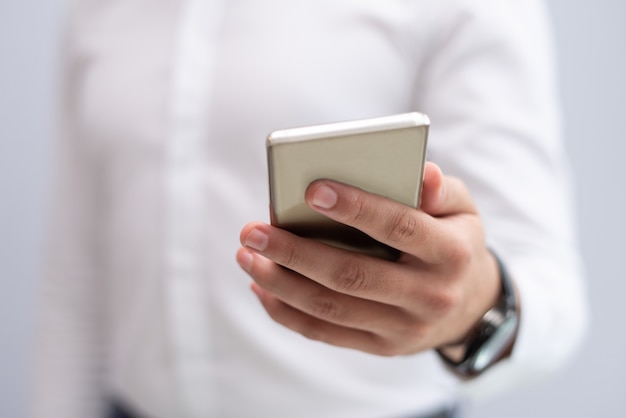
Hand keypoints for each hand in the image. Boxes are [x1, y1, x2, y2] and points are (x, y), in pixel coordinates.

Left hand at [236, 162, 500, 355]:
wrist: (469, 306)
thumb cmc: (454, 242)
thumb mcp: (462, 210)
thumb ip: (441, 190)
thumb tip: (422, 173)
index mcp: (450, 253)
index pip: (400, 227)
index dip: (357, 208)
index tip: (312, 189)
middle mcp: (428, 296)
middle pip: (352, 275)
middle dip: (296, 252)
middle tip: (253, 231)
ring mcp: (403, 328)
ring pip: (332, 307)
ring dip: (281, 283)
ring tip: (247, 256)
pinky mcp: (381, 346)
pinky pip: (327, 333)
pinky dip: (288, 312)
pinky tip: (262, 288)